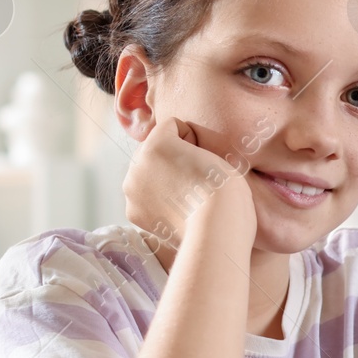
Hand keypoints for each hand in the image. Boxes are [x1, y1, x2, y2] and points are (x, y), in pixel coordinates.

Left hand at [123, 118, 254, 253]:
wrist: (217, 230)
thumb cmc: (225, 192)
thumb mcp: (214, 154)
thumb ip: (189, 149)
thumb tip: (177, 162)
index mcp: (156, 143)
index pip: (174, 127)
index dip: (194, 140)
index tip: (204, 159)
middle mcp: (136, 164)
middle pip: (155, 149)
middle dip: (171, 159)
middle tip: (195, 179)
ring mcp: (131, 190)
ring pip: (148, 173)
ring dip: (163, 179)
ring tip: (187, 196)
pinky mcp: (133, 212)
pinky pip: (146, 196)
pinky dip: (158, 201)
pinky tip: (177, 210)